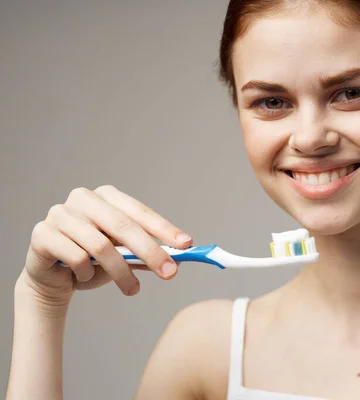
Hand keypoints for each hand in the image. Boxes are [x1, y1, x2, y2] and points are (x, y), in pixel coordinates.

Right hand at [18, 185, 192, 307]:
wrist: (52, 278)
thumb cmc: (93, 261)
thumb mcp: (124, 257)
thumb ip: (146, 253)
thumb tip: (178, 258)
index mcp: (106, 196)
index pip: (140, 211)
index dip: (164, 228)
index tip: (186, 245)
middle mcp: (83, 198)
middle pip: (123, 226)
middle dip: (150, 251)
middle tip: (170, 273)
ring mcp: (60, 214)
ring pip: (101, 245)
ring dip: (121, 272)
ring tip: (132, 289)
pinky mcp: (42, 234)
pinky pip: (76, 257)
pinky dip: (87, 273)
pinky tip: (84, 278)